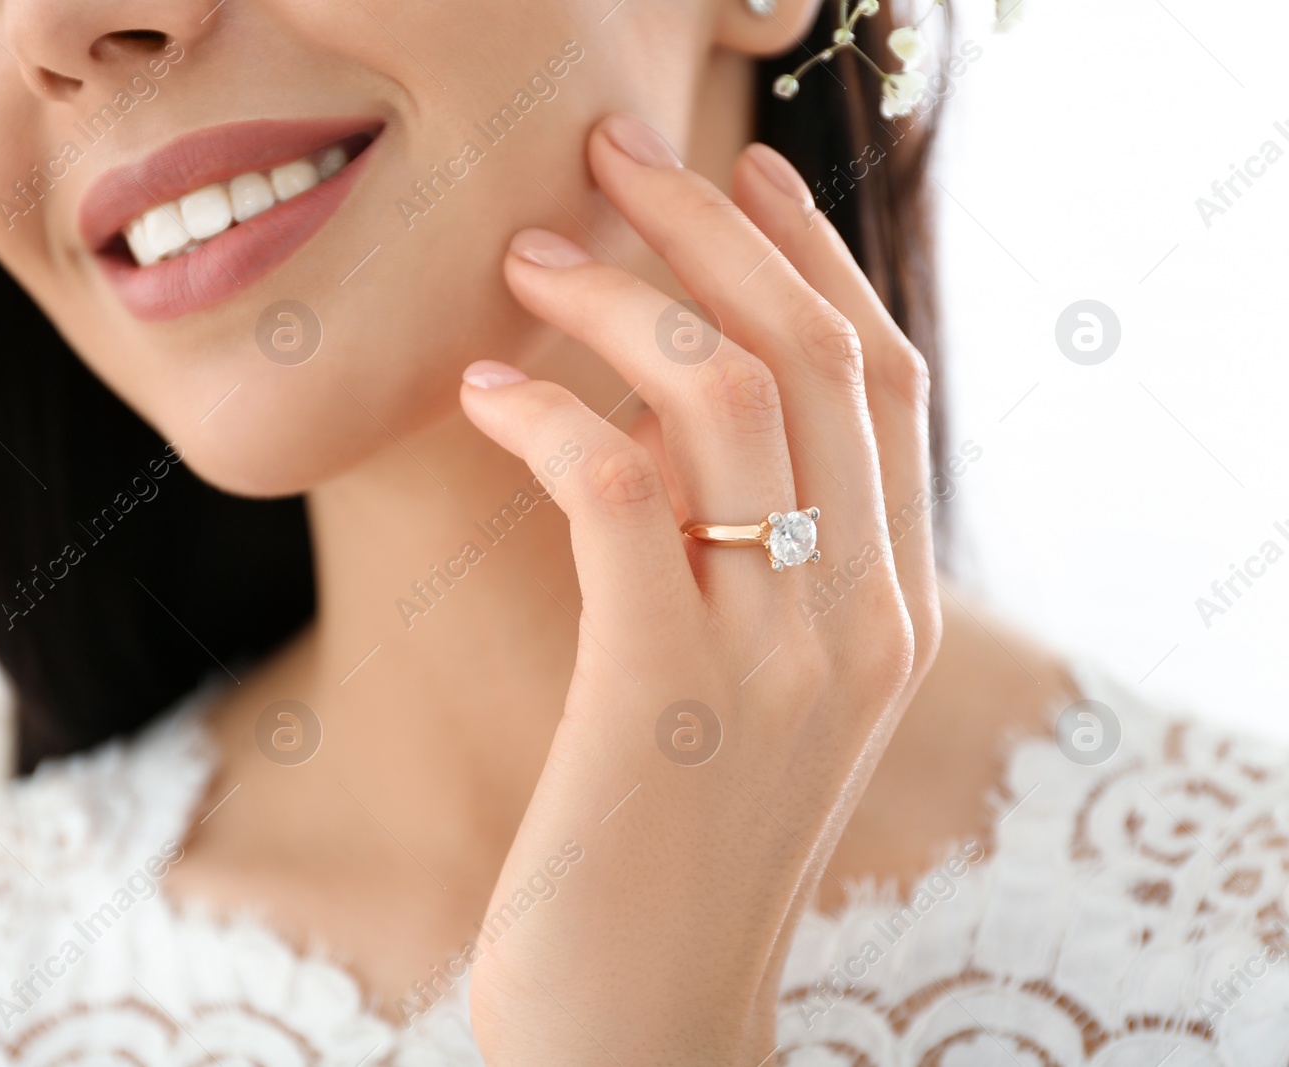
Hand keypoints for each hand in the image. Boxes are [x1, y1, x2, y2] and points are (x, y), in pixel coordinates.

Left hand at [458, 113, 940, 1063]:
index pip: (882, 381)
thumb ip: (752, 568)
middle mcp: (861, 618)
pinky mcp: (661, 690)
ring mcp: (775, 656)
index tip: (738, 175)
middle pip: (811, 353)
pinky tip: (482, 389)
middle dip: (708, 228)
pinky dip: (544, 412)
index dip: (812, 259)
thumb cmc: (666, 851)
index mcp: (891, 609)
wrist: (641, 1026)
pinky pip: (615, 486)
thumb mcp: (744, 696)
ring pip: (722, 396)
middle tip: (611, 154)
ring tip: (522, 259)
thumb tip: (676, 427)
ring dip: (616, 298)